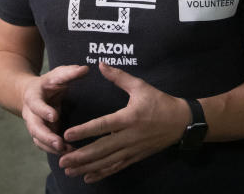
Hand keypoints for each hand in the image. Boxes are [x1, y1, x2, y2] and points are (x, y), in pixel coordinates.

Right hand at [21, 64, 88, 154]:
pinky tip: (70, 153)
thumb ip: (70, 73)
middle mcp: (30, 114)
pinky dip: (54, 150)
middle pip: (35, 128)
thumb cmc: (48, 83)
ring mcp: (34, 126)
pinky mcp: (40, 134)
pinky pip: (45, 145)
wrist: (31, 94)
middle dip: (46, 137)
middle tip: (59, 144)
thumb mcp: (57, 75)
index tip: (54, 116)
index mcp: (32, 97)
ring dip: (51, 147)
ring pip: (39, 140)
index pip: (36, 104)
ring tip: (68, 152)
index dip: (43, 111)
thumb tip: (85, 69)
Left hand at [58, 62, 190, 183]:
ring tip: (69, 170)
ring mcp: (133, 149)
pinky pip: (116, 167)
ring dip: (87, 167)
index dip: (85, 131)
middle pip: (102, 149)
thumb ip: (119, 76)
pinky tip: (87, 178)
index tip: (67, 135)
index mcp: (129, 118)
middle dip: (81, 156)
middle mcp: (129, 136)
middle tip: (62, 161)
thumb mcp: (140, 86)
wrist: (181, 122)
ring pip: (107, 161)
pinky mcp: (136, 157)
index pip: (103, 125)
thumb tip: (100, 64)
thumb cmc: (160, 102)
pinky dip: (102, 173)